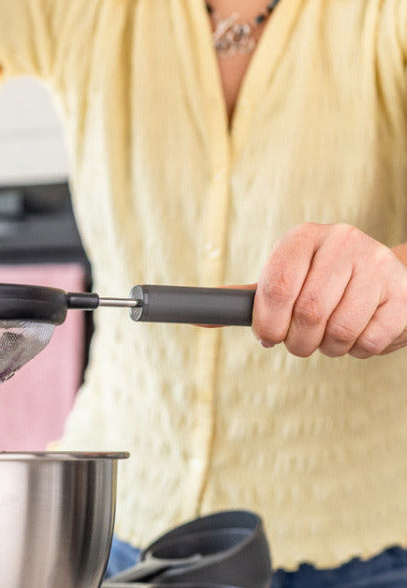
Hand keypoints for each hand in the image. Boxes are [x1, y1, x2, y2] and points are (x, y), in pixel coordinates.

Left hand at [252, 223, 406, 357]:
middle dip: (297, 341)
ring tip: (329, 337)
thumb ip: (248, 300)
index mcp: (304, 237)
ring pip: (338, 330)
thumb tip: (201, 317)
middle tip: (299, 342)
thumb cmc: (322, 284)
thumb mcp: (285, 281)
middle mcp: (342, 241)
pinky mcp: (404, 295)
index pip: (277, 286)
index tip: (268, 336)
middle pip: (307, 312)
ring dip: (327, 348)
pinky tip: (357, 334)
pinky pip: (368, 342)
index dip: (268, 322)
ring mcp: (378, 265)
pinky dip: (356, 350)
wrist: (385, 280)